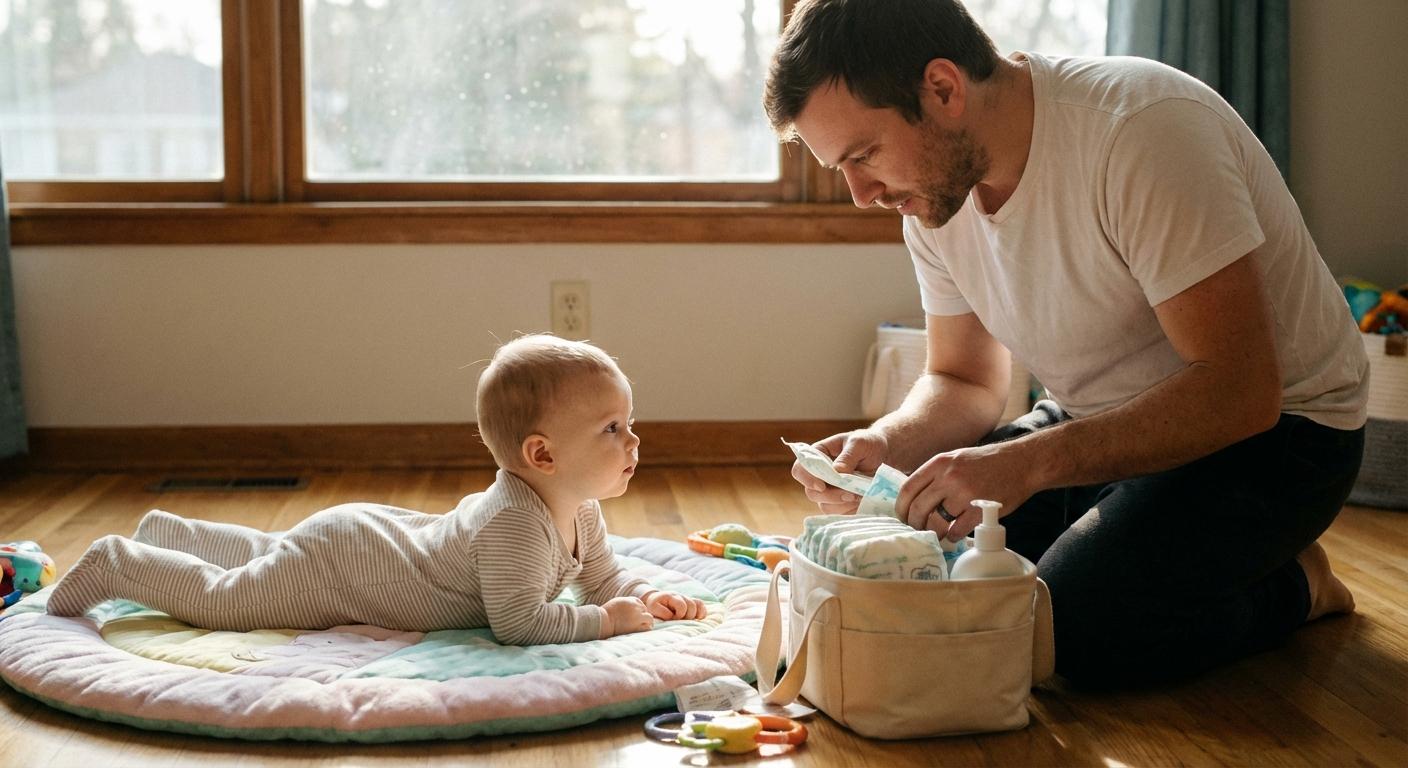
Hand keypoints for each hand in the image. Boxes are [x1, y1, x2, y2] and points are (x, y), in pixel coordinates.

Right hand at [602, 596, 652, 636]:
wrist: (604, 622)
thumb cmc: (607, 613)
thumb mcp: (618, 602)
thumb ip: (627, 603)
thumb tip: (633, 607)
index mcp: (630, 601)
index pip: (640, 604)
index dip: (639, 609)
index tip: (637, 614)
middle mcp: (636, 608)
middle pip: (645, 610)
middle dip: (643, 615)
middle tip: (640, 621)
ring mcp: (637, 617)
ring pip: (650, 618)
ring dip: (647, 622)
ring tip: (644, 626)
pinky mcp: (636, 627)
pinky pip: (647, 628)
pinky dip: (646, 628)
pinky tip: (643, 630)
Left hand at [644, 590, 705, 620]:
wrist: (654, 599)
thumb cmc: (654, 606)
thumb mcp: (653, 608)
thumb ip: (662, 612)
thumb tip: (673, 616)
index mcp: (671, 596)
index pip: (682, 605)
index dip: (679, 615)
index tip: (673, 619)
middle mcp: (680, 596)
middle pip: (692, 605)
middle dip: (687, 616)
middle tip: (680, 620)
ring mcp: (686, 598)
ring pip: (698, 605)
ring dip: (694, 615)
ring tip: (687, 620)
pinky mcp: (690, 602)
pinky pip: (701, 605)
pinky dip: (701, 612)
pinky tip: (697, 618)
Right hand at [791, 429, 888, 513]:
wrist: (888, 455)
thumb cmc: (869, 444)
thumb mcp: (860, 443)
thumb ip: (847, 456)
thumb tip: (836, 471)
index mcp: (818, 456)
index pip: (800, 469)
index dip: (806, 478)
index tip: (822, 485)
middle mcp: (820, 475)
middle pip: (811, 492)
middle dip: (830, 496)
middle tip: (850, 493)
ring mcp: (831, 490)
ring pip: (825, 505)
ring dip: (842, 504)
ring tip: (860, 495)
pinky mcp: (843, 503)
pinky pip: (840, 513)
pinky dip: (851, 510)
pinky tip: (862, 500)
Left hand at [895, 442, 1035, 539]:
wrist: (1021, 463)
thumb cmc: (987, 462)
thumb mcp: (955, 458)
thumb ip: (935, 475)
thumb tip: (913, 498)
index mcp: (939, 463)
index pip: (908, 489)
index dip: (901, 507)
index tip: (902, 516)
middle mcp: (948, 477)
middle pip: (919, 508)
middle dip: (915, 523)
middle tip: (918, 529)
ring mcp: (964, 494)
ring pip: (936, 522)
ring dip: (934, 533)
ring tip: (937, 534)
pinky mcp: (980, 510)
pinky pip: (956, 531)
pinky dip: (952, 537)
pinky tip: (954, 535)